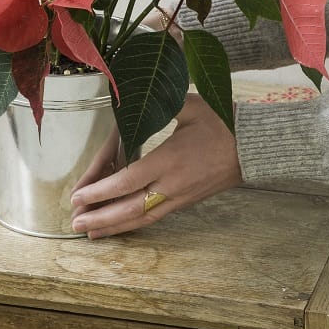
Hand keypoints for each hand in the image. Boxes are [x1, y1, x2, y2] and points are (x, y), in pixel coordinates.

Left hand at [70, 95, 241, 238]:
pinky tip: (118, 227)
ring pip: (142, 218)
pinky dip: (133, 224)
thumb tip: (130, 95)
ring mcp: (179, 196)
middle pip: (130, 208)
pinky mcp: (184, 201)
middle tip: (75, 223)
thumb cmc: (220, 121)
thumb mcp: (188, 105)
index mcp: (169, 160)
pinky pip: (154, 217)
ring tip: (89, 234)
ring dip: (114, 227)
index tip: (78, 197)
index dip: (101, 192)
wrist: (252, 147)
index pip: (128, 181)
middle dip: (100, 218)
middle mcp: (172, 184)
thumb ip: (158, 103)